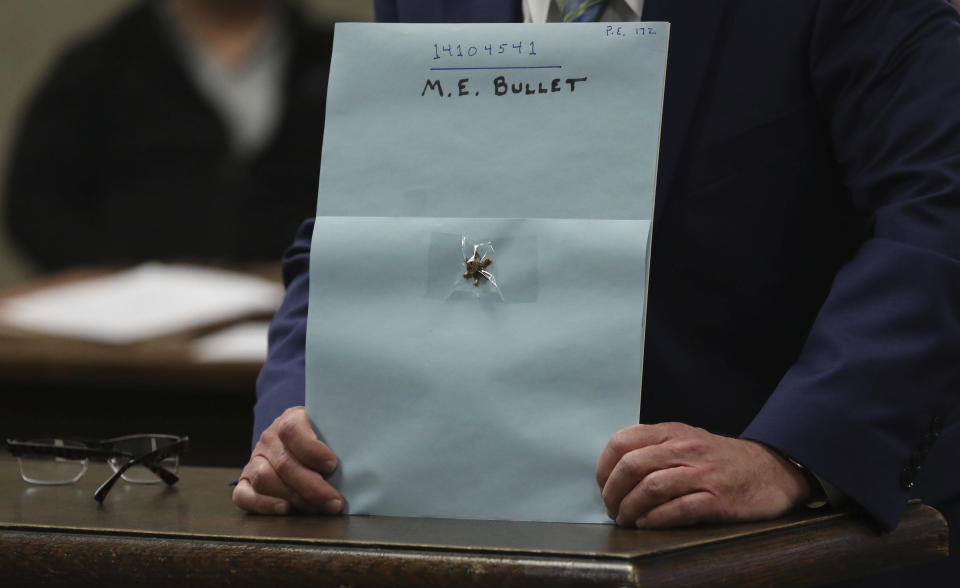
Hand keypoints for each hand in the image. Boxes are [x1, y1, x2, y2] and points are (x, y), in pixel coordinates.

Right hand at [232, 406, 343, 514]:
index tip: (332, 465)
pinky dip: (263, 504)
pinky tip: (285, 510)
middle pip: (285, 464)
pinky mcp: (245, 482)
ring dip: (295, 498)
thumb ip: (340, 440)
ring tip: (319, 509)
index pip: (293, 431)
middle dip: (312, 486)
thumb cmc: (324, 440)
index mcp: (290, 420)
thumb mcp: (330, 431)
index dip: (312, 449)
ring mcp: (255, 460)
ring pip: (266, 479)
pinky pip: (244, 495)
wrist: (300, 441)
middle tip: (335, 502)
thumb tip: (362, 461)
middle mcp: (269, 439)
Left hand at [596, 422, 807, 527]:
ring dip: (630, 509)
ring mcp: (702, 474)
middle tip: (611, 508)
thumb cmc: (721, 459)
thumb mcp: (685, 440)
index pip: (622, 442)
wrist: (772, 469)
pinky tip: (647, 525)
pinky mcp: (718, 499)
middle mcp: (684, 449)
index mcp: (671, 433)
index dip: (604, 467)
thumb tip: (614, 470)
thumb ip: (653, 448)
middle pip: (631, 466)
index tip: (603, 486)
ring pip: (651, 488)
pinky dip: (655, 520)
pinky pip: (678, 510)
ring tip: (626, 520)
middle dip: (612, 492)